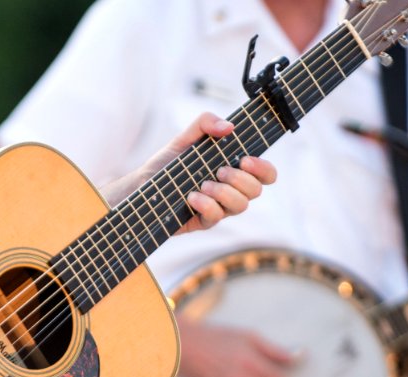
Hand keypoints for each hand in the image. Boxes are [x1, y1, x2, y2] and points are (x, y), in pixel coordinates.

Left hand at [103, 112, 276, 230]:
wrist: (142, 184)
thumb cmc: (168, 163)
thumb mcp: (185, 137)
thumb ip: (205, 123)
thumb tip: (229, 127)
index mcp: (234, 169)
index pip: (265, 174)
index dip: (264, 169)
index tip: (246, 160)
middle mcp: (231, 190)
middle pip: (256, 191)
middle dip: (240, 179)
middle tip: (219, 171)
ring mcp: (219, 208)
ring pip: (241, 206)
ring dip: (224, 192)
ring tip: (203, 184)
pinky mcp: (203, 221)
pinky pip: (216, 217)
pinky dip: (206, 204)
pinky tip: (191, 196)